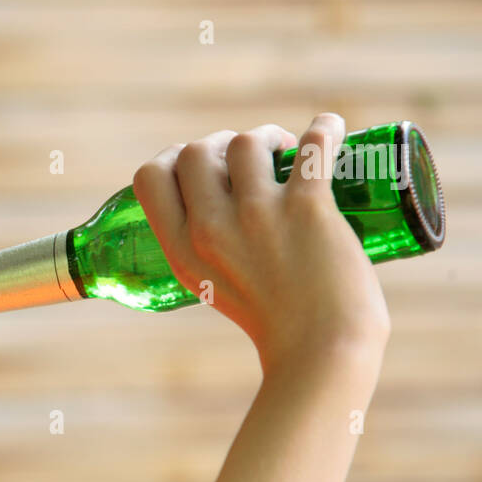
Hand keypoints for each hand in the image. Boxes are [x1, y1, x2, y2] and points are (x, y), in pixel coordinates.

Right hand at [131, 113, 390, 375]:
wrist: (321, 353)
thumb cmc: (274, 324)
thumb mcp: (212, 287)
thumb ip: (203, 248)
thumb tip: (216, 201)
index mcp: (181, 252)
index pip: (150, 178)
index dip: (171, 159)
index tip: (199, 163)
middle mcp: (210, 231)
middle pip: (194, 151)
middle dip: (221, 142)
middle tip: (251, 157)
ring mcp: (257, 217)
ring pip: (246, 142)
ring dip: (268, 137)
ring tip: (287, 151)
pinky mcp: (307, 210)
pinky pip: (312, 146)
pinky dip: (325, 129)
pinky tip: (331, 128)